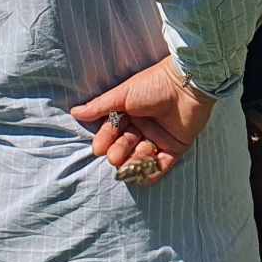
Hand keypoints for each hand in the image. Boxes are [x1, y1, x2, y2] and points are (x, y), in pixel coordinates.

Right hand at [69, 56, 217, 185]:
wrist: (187, 84)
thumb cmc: (153, 85)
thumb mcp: (123, 95)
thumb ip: (100, 107)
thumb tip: (75, 112)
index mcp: (129, 113)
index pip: (113, 131)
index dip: (105, 140)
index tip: (99, 148)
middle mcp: (143, 127)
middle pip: (125, 146)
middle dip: (118, 152)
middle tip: (114, 156)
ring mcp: (159, 137)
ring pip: (141, 157)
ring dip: (133, 163)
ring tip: (128, 166)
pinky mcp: (176, 147)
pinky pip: (162, 165)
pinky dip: (152, 173)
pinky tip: (143, 178)